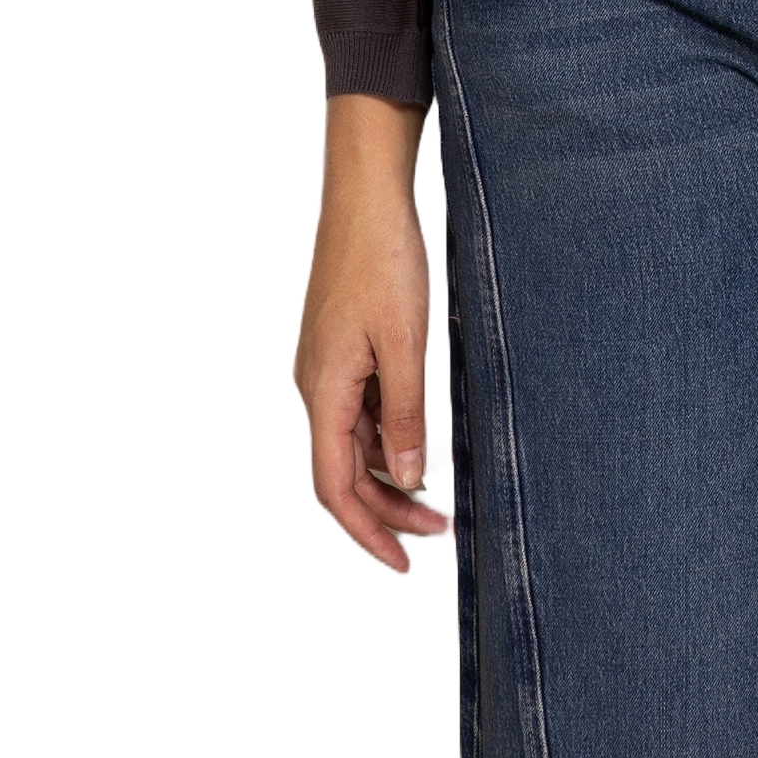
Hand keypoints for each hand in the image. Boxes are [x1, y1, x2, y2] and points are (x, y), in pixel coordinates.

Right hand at [294, 96, 450, 571]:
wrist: (366, 193)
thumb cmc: (382, 259)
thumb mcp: (404, 343)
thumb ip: (405, 415)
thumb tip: (407, 481)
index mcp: (322, 390)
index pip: (334, 487)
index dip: (366, 532)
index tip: (402, 564)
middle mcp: (316, 386)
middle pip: (343, 472)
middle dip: (387, 511)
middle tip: (440, 533)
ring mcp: (328, 367)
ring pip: (353, 443)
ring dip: (390, 476)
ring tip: (437, 500)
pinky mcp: (343, 348)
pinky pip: (360, 410)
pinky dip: (388, 437)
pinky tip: (419, 442)